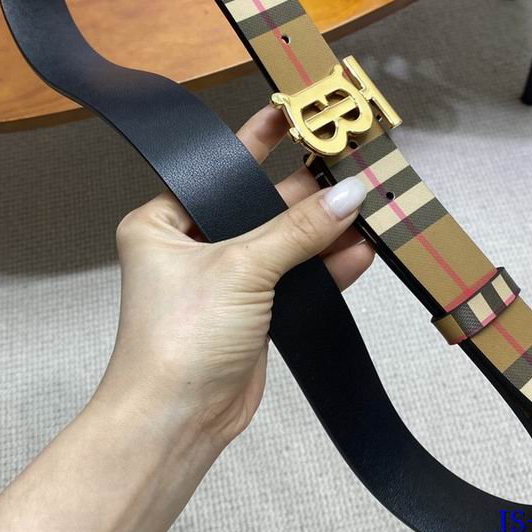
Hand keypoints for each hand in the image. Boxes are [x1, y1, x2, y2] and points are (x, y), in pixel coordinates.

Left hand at [95, 105, 373, 447]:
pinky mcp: (253, 309)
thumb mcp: (240, 268)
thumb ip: (297, 230)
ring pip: (283, 241)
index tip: (296, 110)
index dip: (259, 140)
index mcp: (164, 221)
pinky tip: (361, 248)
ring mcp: (227, 278)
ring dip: (323, 228)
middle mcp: (193, 244)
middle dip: (305, 188)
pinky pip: (294, 275)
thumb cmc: (180, 338)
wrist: (179, 422)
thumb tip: (350, 194)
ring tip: (368, 199)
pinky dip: (325, 265)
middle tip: (350, 159)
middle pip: (258, 203)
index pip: (220, 169)